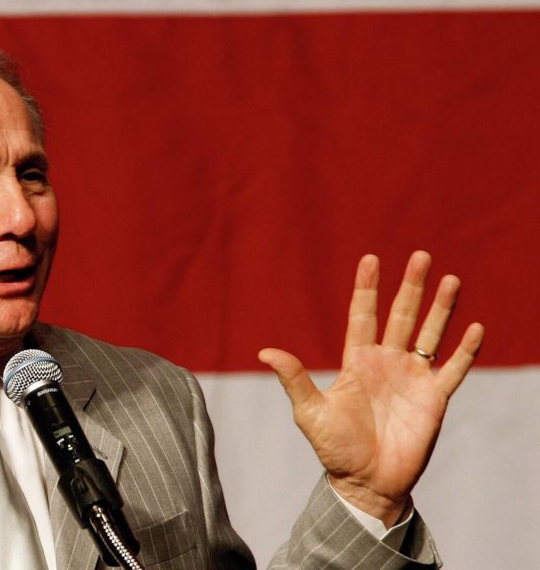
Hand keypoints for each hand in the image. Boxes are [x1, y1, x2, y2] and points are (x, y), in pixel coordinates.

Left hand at [259, 251, 483, 524]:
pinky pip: (453, 369)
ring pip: (431, 334)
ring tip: (451, 279)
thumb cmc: (335, 448)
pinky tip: (474, 329)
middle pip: (402, 316)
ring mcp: (412, 379)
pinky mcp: (434, 399)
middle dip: (411, 287)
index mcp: (357, 362)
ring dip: (441, 309)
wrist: (366, 482)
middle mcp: (387, 363)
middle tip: (421, 256)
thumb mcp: (310, 412)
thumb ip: (294, 379)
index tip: (371, 258)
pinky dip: (464, 350)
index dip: (367, 288)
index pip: (363, 315)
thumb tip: (265, 351)